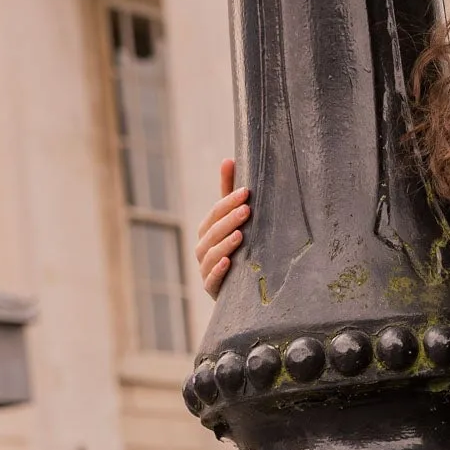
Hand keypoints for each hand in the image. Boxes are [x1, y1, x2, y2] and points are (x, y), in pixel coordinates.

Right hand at [195, 159, 250, 298]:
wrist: (239, 290)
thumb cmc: (236, 249)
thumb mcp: (233, 221)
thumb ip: (228, 193)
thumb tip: (228, 159)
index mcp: (207, 230)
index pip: (216, 213)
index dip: (229, 201)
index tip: (246, 192)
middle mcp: (202, 248)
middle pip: (213, 232)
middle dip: (229, 220)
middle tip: (247, 210)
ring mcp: (205, 269)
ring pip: (210, 254)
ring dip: (224, 244)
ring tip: (240, 236)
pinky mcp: (212, 288)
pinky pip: (212, 279)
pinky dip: (218, 271)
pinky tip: (228, 263)